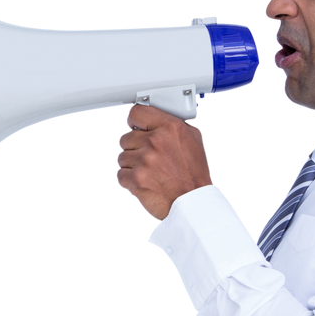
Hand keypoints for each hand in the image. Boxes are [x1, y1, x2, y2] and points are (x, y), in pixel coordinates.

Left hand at [114, 103, 213, 221]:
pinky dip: (127, 180)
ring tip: (145, 172)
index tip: (132, 125)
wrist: (192, 202)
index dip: (133, 120)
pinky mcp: (135, 179)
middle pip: (125, 137)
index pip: (137, 113)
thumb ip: (176, 127)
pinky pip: (119, 174)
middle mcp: (155, 142)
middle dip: (132, 147)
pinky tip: (140, 181)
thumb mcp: (194, 140)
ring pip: (120, 157)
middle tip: (143, 157)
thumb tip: (161, 122)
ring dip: (130, 165)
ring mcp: (143, 161)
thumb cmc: (194, 175)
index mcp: (170, 128)